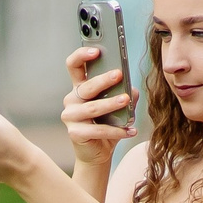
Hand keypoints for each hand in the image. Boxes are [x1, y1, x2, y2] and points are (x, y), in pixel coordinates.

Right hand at [60, 44, 134, 166]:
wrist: (98, 152)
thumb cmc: (107, 124)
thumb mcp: (119, 106)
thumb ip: (124, 93)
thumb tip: (132, 89)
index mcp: (80, 87)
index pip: (74, 65)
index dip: (82, 55)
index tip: (96, 50)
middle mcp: (72, 99)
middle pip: (86, 86)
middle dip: (103, 79)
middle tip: (119, 74)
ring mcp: (70, 116)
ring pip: (92, 108)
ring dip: (111, 104)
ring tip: (126, 100)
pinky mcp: (74, 133)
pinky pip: (97, 130)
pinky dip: (116, 131)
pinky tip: (130, 130)